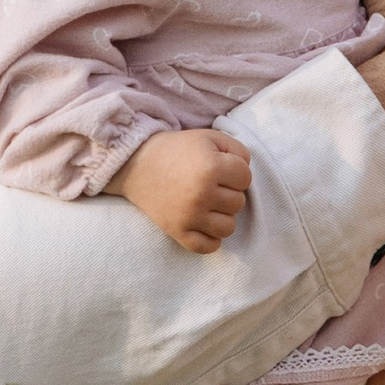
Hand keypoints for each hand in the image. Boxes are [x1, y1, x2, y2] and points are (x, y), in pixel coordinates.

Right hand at [110, 128, 252, 253]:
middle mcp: (201, 194)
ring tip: (208, 204)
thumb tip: (247, 172)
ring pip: (228, 227)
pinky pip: (208, 247)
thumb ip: (237, 150)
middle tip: (210, 185)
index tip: (221, 168)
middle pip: (239, 203)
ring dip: (222, 216)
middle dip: (228, 193)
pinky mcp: (178, 232)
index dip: (237, 172)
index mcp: (211, 167)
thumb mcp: (209, 137)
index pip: (246, 178)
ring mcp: (189, 216)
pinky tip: (204, 223)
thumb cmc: (177, 149)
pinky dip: (210, 239)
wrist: (137, 164)